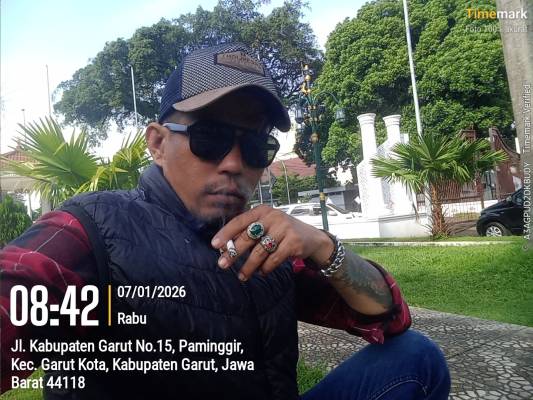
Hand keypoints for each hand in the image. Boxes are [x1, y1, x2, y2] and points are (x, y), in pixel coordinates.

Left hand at [211, 205, 333, 280]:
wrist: (312, 238)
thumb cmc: (282, 232)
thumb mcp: (267, 226)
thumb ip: (249, 232)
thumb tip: (225, 248)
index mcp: (262, 210)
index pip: (240, 220)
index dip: (226, 233)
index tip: (215, 245)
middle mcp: (273, 217)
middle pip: (248, 237)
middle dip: (233, 252)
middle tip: (222, 264)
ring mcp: (284, 229)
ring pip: (260, 251)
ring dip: (248, 266)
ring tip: (242, 276)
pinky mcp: (293, 242)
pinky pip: (273, 259)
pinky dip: (265, 268)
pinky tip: (261, 272)